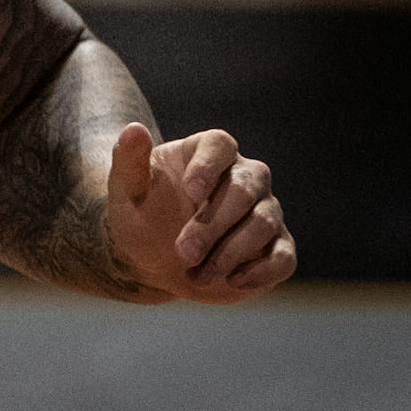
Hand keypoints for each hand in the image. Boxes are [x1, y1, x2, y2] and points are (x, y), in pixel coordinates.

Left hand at [104, 123, 296, 303]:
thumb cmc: (140, 217)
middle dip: (213, 223)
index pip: (220, 144)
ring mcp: (264, 211)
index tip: (190, 192)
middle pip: (244, 188)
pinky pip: (284, 256)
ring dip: (230, 252)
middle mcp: (244, 176)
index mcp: (207, 153)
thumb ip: (129, 162)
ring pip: (264, 222)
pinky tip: (232, 281)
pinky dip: (262, 271)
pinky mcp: (275, 248)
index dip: (209, 165)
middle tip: (184, 252)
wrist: (151, 259)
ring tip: (196, 275)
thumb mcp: (126, 192)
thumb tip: (133, 128)